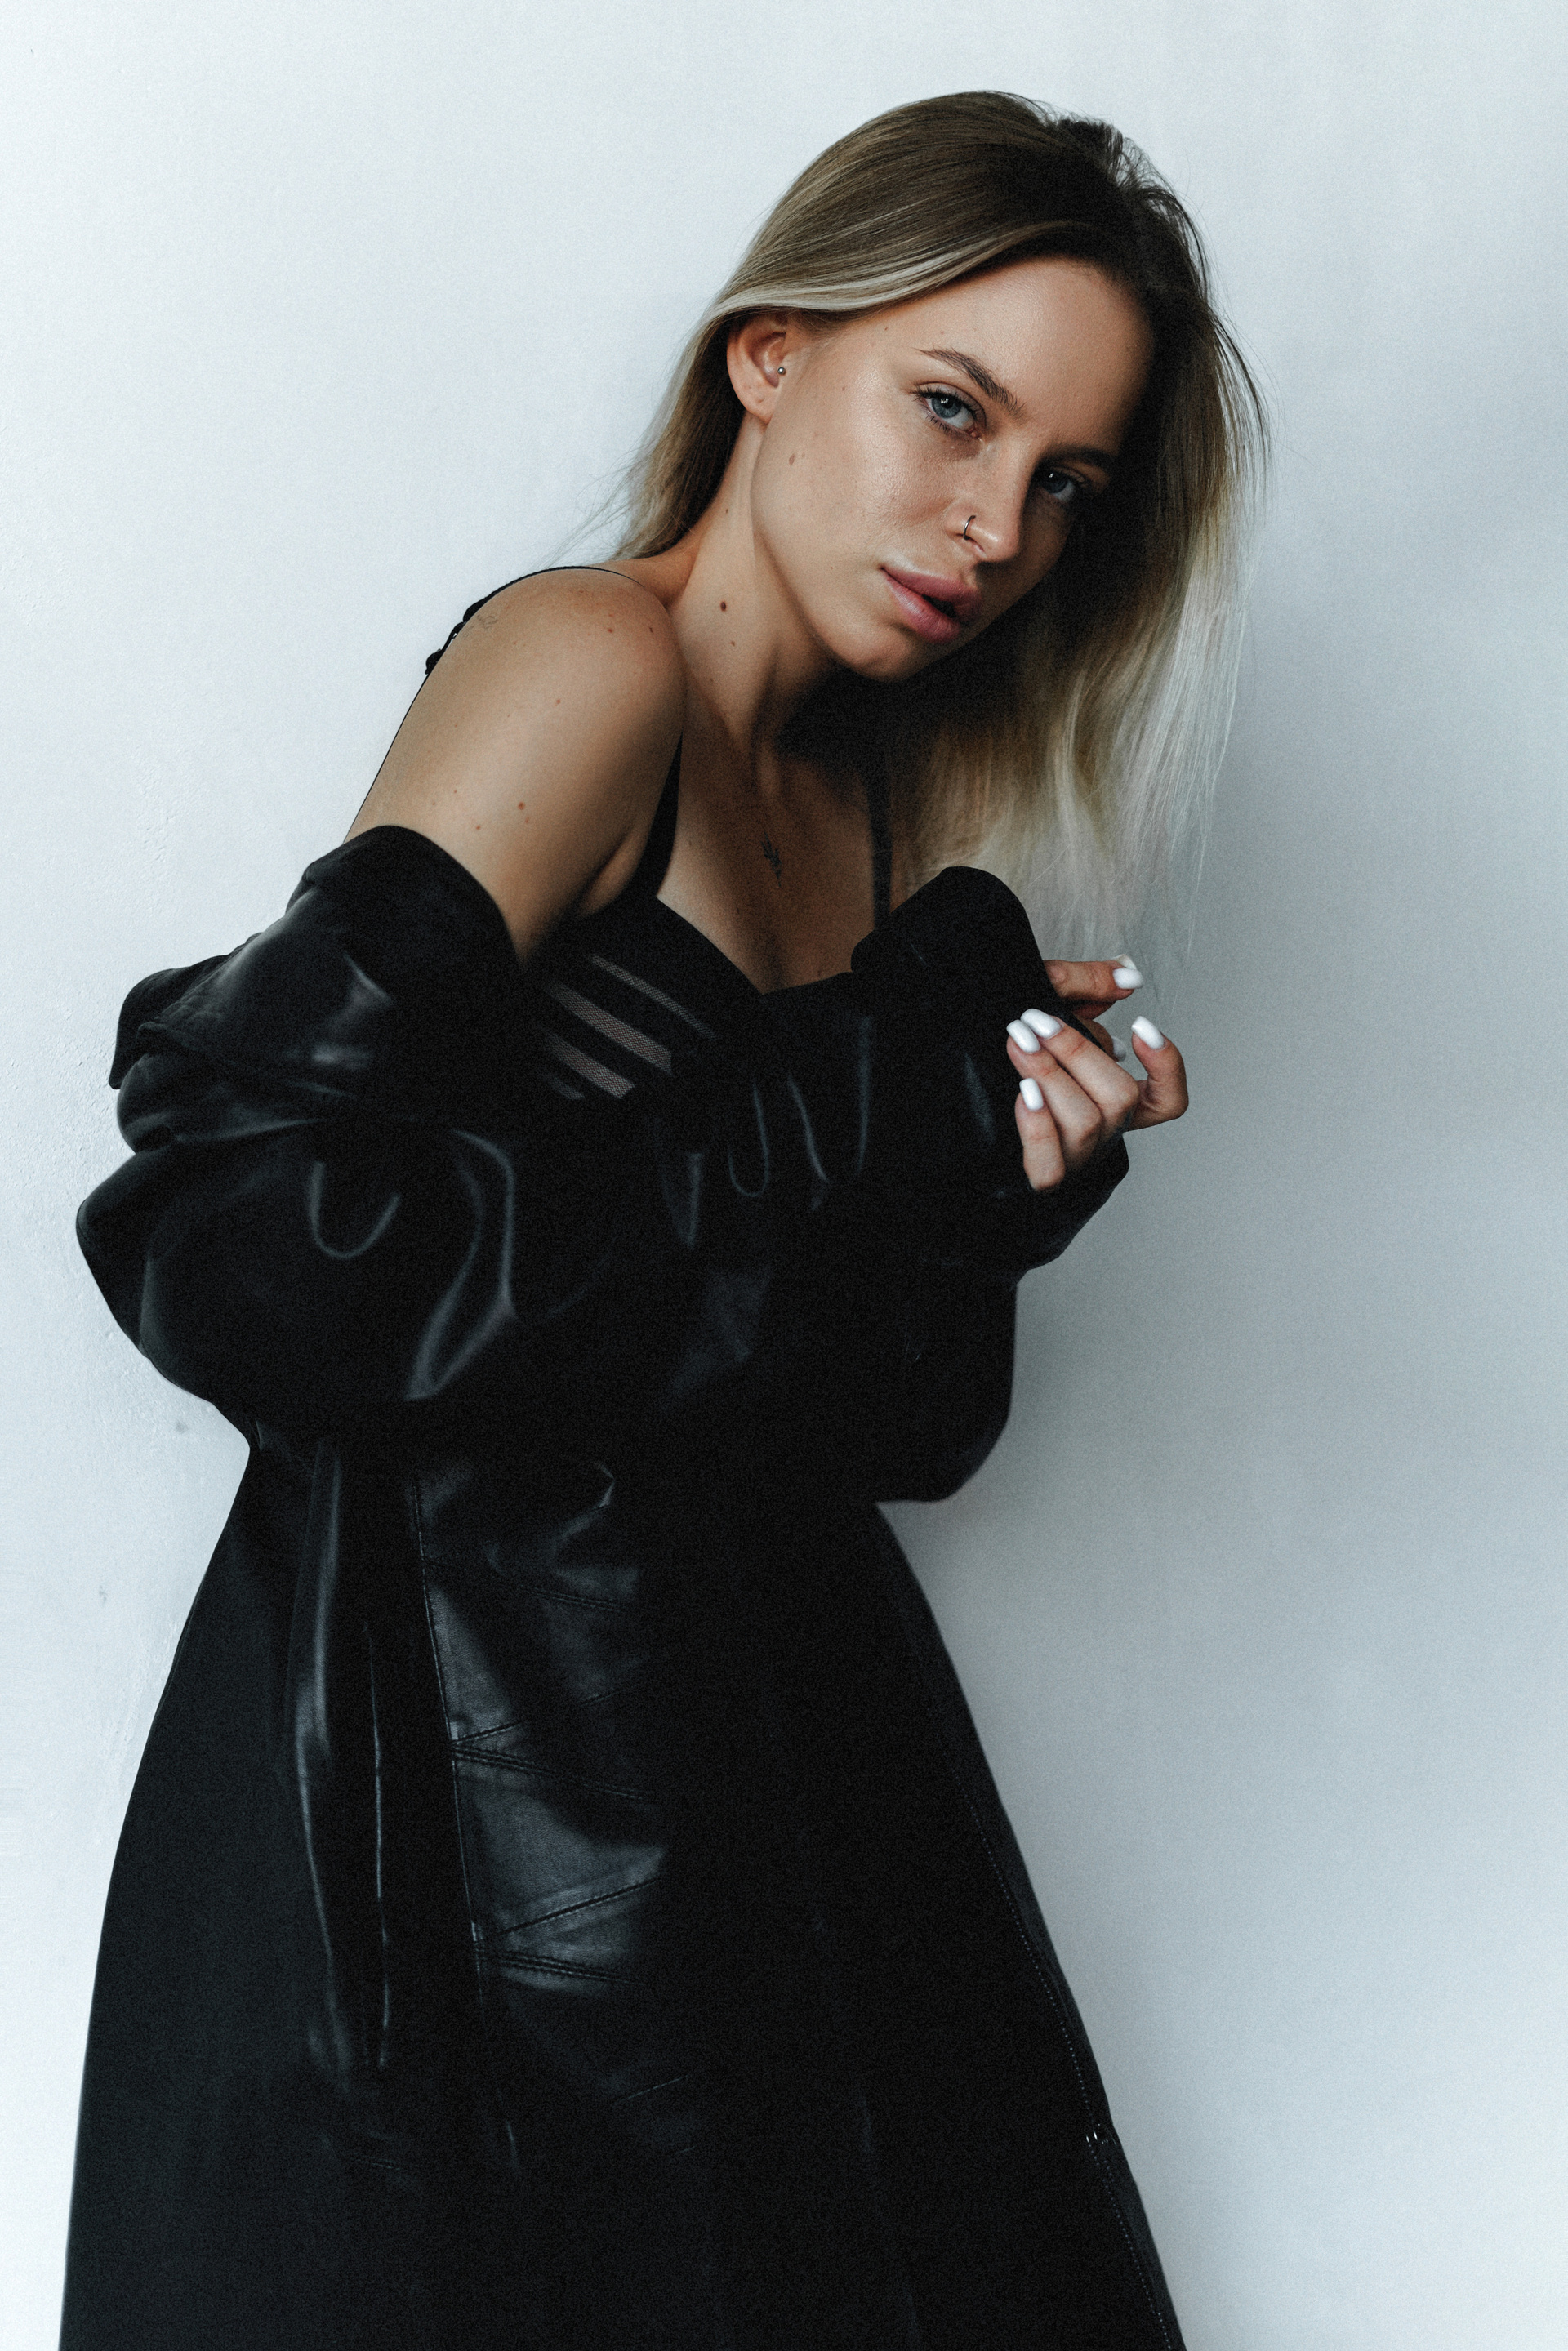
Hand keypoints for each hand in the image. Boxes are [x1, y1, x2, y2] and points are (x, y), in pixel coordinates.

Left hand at [1002, 958, 1188, 1193]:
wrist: (948, 1083)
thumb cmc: (1006, 1044)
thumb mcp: (1049, 1000)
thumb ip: (1088, 983)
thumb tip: (1128, 975)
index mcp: (1111, 1098)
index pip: (1166, 1100)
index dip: (1167, 1067)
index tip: (1139, 1026)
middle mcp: (1101, 1131)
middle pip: (1121, 1099)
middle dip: (1079, 1053)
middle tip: (1037, 1021)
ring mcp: (1072, 1157)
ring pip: (1086, 1124)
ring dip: (1051, 1077)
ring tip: (1019, 1044)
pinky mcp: (1037, 1176)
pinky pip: (1051, 1165)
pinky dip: (1040, 1127)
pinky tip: (1024, 1093)